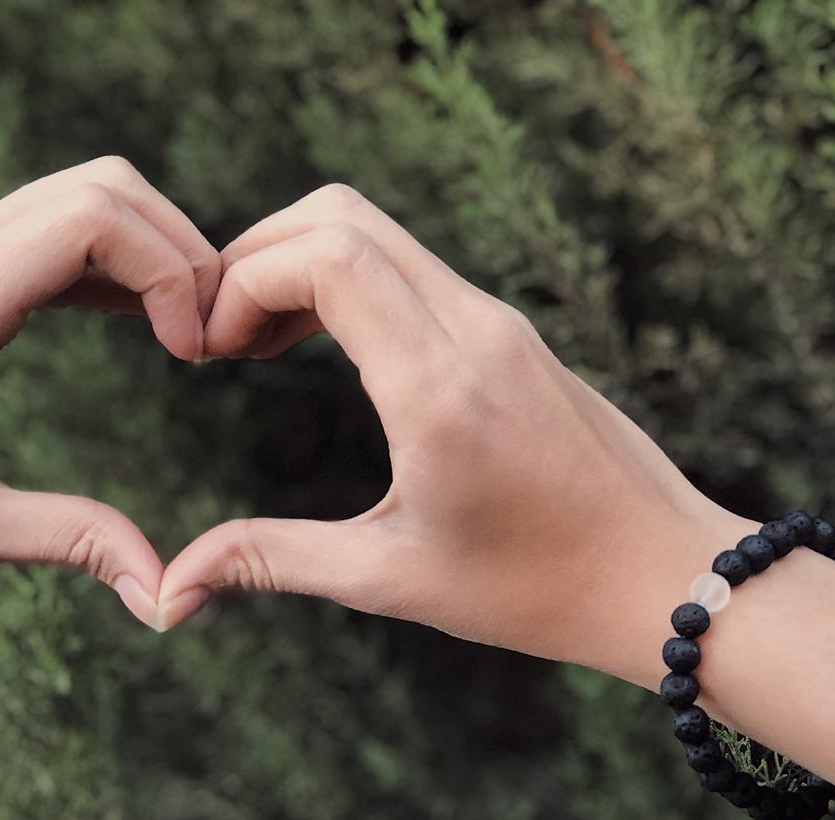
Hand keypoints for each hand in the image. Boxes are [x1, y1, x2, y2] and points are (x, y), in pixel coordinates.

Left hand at [0, 158, 219, 620]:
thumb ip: (63, 542)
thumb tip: (159, 591)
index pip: (92, 219)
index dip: (170, 269)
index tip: (193, 354)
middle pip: (107, 187)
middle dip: (181, 250)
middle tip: (206, 341)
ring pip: (88, 192)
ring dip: (153, 247)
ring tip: (186, 333)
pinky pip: (59, 224)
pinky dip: (118, 257)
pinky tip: (145, 322)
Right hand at [157, 185, 754, 683]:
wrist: (662, 573)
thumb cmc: (536, 589)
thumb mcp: (390, 578)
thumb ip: (272, 562)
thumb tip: (172, 589)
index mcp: (439, 388)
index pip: (329, 254)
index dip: (245, 278)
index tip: (212, 348)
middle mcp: (474, 330)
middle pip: (342, 215)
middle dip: (256, 254)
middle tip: (219, 334)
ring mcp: (497, 321)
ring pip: (377, 230)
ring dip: (299, 262)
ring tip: (256, 342)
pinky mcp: (507, 330)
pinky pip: (410, 267)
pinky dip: (345, 280)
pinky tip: (317, 347)